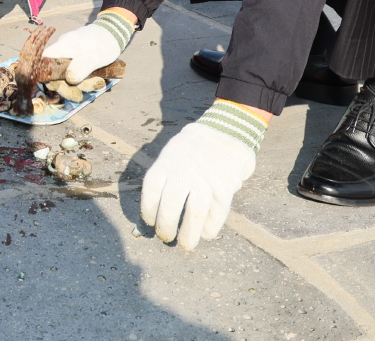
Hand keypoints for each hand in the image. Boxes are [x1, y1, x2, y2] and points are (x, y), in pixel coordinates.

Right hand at [43, 8, 134, 83]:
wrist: (114, 32)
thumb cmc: (104, 42)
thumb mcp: (94, 56)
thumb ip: (81, 67)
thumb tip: (69, 79)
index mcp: (63, 46)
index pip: (44, 60)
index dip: (45, 74)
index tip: (57, 87)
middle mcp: (63, 51)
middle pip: (55, 73)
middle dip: (67, 87)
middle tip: (80, 95)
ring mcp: (70, 56)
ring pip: (68, 76)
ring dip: (81, 85)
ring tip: (96, 84)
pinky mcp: (77, 61)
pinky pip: (77, 74)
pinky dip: (85, 80)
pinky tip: (96, 82)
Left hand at [140, 102, 264, 248]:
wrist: (226, 130)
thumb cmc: (193, 149)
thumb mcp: (173, 153)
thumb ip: (166, 176)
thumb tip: (154, 211)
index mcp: (166, 161)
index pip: (151, 190)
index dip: (148, 209)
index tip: (149, 222)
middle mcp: (183, 170)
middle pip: (170, 205)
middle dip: (166, 226)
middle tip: (165, 238)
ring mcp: (205, 178)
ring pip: (194, 212)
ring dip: (189, 233)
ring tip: (185, 245)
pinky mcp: (224, 185)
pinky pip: (216, 212)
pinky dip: (210, 226)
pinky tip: (205, 234)